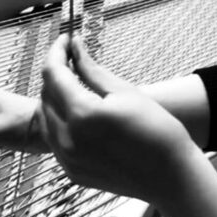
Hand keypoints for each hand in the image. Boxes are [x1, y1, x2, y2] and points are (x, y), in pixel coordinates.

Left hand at [39, 35, 202, 205]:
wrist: (171, 177)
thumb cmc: (157, 131)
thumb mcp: (125, 92)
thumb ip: (92, 69)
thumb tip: (75, 46)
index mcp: (82, 114)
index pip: (53, 74)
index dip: (56, 52)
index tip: (66, 39)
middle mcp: (67, 139)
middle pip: (45, 95)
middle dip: (55, 74)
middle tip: (72, 59)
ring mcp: (67, 159)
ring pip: (45, 118)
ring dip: (53, 97)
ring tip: (75, 85)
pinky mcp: (72, 172)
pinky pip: (54, 140)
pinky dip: (59, 121)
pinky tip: (78, 113)